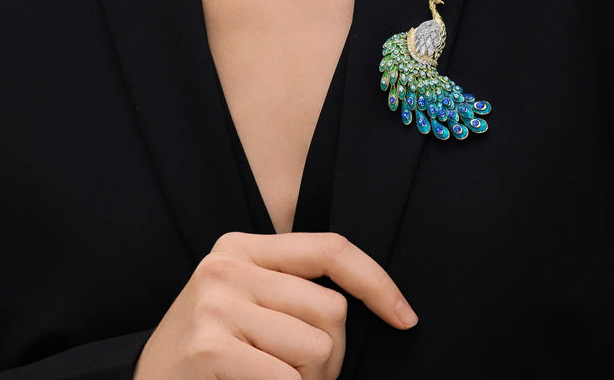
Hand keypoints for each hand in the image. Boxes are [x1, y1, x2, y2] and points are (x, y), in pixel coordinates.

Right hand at [133, 231, 416, 379]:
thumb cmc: (208, 355)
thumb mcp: (245, 304)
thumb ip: (292, 289)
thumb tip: (380, 300)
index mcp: (242, 247)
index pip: (330, 249)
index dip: (377, 282)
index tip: (405, 317)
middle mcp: (228, 266)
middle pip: (331, 309)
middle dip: (331, 357)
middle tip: (298, 377)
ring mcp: (216, 305)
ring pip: (316, 348)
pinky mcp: (211, 348)